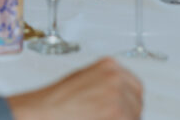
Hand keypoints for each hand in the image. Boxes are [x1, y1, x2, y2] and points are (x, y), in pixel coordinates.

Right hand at [8, 57, 142, 119]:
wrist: (42, 112)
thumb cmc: (56, 100)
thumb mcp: (83, 79)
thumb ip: (104, 83)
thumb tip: (118, 97)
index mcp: (110, 66)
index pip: (135, 86)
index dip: (130, 101)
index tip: (127, 109)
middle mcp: (116, 78)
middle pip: (137, 103)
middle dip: (128, 114)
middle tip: (114, 117)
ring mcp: (118, 96)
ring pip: (134, 116)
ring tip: (99, 118)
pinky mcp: (117, 114)